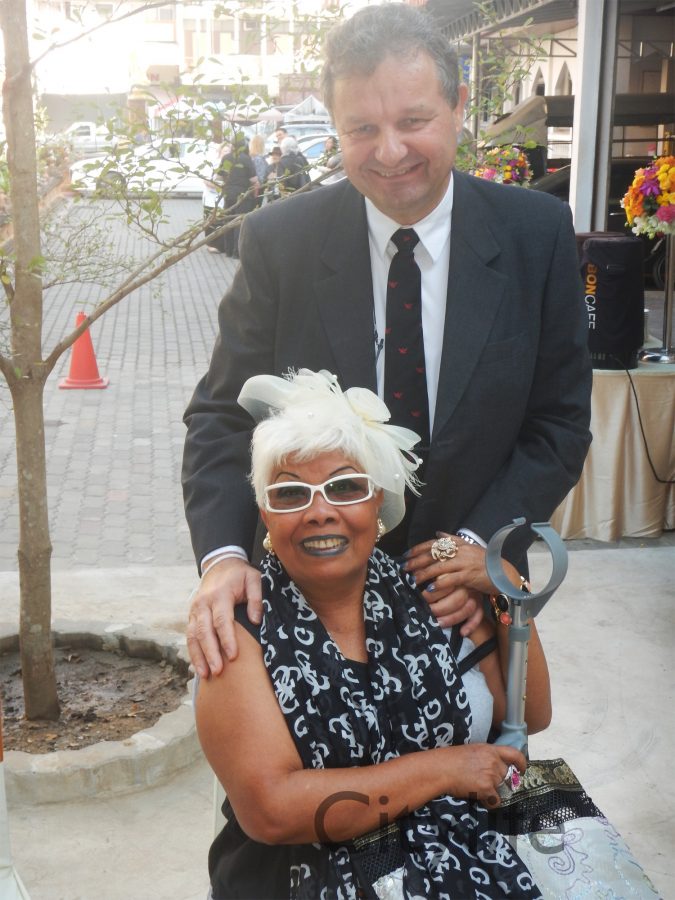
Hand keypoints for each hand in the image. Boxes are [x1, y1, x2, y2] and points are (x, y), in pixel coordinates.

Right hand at [187, 558, 261, 677]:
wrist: (219, 564)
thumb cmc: (240, 574)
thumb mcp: (254, 578)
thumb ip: (256, 598)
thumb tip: (256, 621)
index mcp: (219, 594)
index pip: (222, 620)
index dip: (227, 639)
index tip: (233, 656)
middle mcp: (203, 603)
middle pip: (203, 631)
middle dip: (210, 653)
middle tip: (218, 671)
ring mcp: (194, 610)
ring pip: (192, 636)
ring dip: (198, 656)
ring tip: (206, 675)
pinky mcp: (191, 617)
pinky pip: (189, 637)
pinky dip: (193, 653)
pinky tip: (198, 668)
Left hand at [405, 533, 487, 635]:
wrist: (503, 571)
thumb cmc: (485, 560)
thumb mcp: (468, 547)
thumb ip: (452, 539)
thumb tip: (438, 532)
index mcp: (458, 543)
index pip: (434, 543)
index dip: (418, 549)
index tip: (406, 555)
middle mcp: (459, 551)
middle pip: (433, 554)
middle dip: (416, 561)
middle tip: (404, 568)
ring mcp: (464, 563)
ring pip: (439, 567)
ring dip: (424, 573)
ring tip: (412, 580)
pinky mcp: (469, 575)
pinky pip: (450, 579)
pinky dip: (439, 583)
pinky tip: (429, 588)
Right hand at [446, 744, 526, 805]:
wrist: (442, 768)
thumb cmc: (452, 759)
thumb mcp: (473, 751)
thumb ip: (487, 757)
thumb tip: (495, 766)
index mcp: (490, 749)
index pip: (514, 754)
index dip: (521, 763)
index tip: (521, 770)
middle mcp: (494, 761)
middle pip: (508, 775)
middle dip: (502, 782)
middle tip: (490, 785)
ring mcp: (491, 775)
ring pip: (503, 789)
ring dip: (495, 792)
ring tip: (481, 791)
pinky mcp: (487, 788)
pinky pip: (495, 800)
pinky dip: (490, 803)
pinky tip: (480, 799)